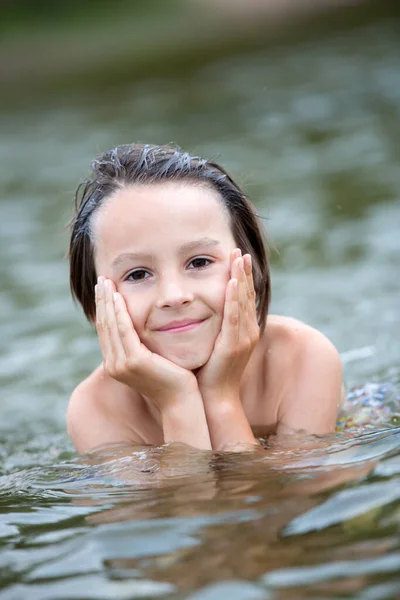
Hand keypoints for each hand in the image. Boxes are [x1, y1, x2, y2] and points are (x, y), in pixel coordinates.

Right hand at [95, 277, 197, 408]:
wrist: (181, 400)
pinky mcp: (134, 361)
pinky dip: (120, 312)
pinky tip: (119, 296)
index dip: (103, 309)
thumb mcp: (151, 361)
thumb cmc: (172, 380)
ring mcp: (121, 364)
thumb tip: (139, 330)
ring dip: (107, 301)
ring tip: (106, 282)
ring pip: (110, 325)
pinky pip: (124, 330)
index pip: (105, 331)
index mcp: (115, 364)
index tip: (104, 289)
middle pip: (103, 325)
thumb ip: (140, 347)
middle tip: (101, 279)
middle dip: (101, 301)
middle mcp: (113, 365)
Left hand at [196, 249, 259, 398]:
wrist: (213, 397)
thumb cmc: (209, 371)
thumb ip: (213, 325)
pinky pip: (234, 317)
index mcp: (244, 330)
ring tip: (238, 258)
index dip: (242, 277)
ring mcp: (243, 338)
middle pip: (247, 295)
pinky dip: (234, 299)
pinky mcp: (233, 345)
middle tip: (240, 250)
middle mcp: (248, 331)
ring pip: (243, 302)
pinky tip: (232, 282)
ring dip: (241, 278)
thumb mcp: (214, 343)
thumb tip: (200, 309)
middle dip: (244, 271)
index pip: (244, 297)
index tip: (238, 257)